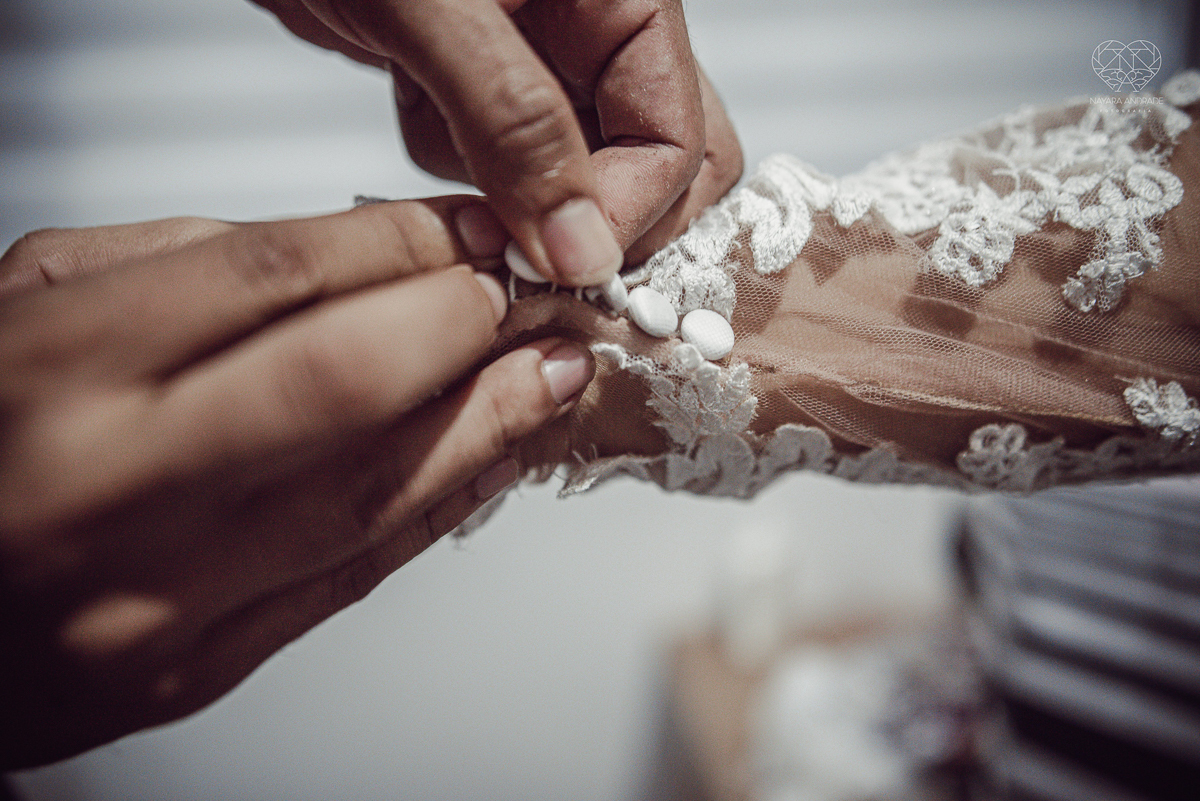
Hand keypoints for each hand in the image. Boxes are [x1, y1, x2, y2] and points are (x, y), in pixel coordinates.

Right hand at [0, 200, 594, 767]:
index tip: (472, 231)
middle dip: (460, 327)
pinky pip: (351, 577)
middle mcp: (107, 482)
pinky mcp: (189, 669)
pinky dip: (442, 508)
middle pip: (342, 381)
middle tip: (527, 298)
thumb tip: (354, 260)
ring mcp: (152, 594)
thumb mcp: (26, 306)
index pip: (274, 275)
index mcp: (53, 365)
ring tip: (552, 376)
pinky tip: (495, 460)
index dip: (403, 243)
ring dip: (487, 424)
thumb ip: (177, 269)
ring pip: (369, 494)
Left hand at [251, 0, 742, 278]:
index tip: (558, 265)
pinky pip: (503, 169)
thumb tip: (582, 250)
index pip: (677, 139)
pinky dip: (457, 165)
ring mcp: (544, 68)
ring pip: (575, 182)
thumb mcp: (436, 10)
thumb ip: (517, 125)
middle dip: (593, 220)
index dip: (626, 213)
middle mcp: (598, 36)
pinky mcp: (487, 92)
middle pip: (655, 168)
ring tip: (441, 124)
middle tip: (527, 249)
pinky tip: (416, 102)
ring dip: (513, 191)